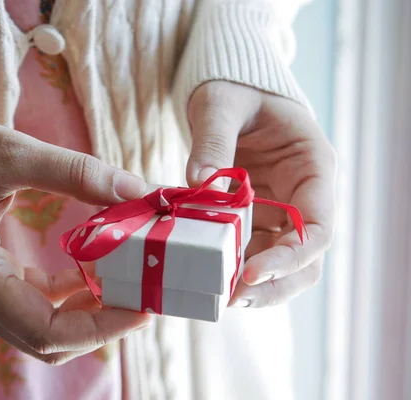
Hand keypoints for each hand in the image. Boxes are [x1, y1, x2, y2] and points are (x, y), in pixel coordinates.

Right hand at [0, 104, 151, 364]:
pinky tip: (90, 270)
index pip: (46, 331)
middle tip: (141, 294)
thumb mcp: (12, 153)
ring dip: (85, 312)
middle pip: (47, 340)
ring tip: (124, 281)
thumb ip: (78, 174)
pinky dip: (65, 297)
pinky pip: (29, 305)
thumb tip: (138, 190)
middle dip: (101, 323)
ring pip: (40, 328)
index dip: (102, 328)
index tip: (142, 309)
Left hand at [186, 81, 336, 307]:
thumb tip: (200, 183)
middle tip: (232, 300)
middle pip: (305, 258)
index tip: (251, 274)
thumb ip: (212, 139)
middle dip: (273, 284)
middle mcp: (303, 194)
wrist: (229, 90)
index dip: (291, 258)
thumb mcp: (221, 104)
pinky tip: (206, 271)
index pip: (318, 227)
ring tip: (216, 294)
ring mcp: (279, 207)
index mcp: (312, 166)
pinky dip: (231, 263)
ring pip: (278, 261)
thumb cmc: (235, 88)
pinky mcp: (254, 214)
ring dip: (252, 282)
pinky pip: (249, 247)